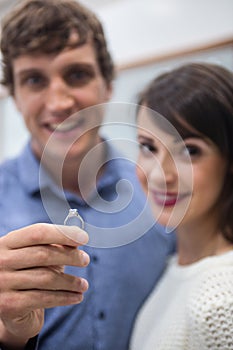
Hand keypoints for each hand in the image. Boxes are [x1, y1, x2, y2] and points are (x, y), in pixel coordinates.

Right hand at [0, 223, 88, 347]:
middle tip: (85, 260)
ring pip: (46, 278)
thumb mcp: (38, 255)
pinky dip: (65, 297)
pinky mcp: (8, 306)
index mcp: (8, 242)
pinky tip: (77, 297)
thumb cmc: (28, 274)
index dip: (63, 233)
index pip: (38, 232)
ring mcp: (2, 283)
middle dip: (70, 256)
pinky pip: (43, 299)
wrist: (10, 308)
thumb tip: (79, 238)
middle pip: (43, 254)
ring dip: (70, 281)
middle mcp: (1, 260)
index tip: (84, 237)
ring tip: (84, 284)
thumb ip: (55, 244)